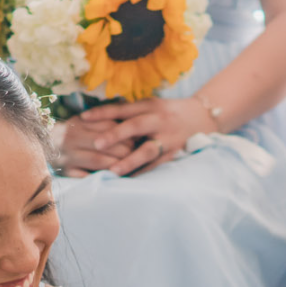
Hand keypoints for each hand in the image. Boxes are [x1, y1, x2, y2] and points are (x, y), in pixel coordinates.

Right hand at [55, 115, 137, 175]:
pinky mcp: (65, 172)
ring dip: (116, 165)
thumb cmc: (71, 133)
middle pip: (105, 144)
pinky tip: (113, 179)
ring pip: (97, 161)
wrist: (41, 146)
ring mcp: (67, 156)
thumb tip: (131, 126)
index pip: (108, 128)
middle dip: (125, 151)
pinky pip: (85, 177)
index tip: (138, 139)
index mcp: (78, 124)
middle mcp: (71, 139)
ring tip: (129, 166)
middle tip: (137, 154)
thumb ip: (104, 120)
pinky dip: (100, 178)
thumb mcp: (84, 121)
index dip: (126, 134)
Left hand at [72, 96, 217, 176]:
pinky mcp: (174, 152)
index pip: (122, 108)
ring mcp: (168, 137)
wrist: (202, 116)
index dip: (102, 113)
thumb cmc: (168, 112)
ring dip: (129, 161)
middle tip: (97, 144)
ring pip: (147, 150)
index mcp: (149, 105)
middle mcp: (158, 120)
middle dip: (115, 135)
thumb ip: (129, 112)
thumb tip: (97, 119)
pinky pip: (156, 165)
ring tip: (113, 171)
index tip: (83, 118)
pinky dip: (142, 173)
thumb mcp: (151, 105)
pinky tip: (128, 181)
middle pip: (135, 126)